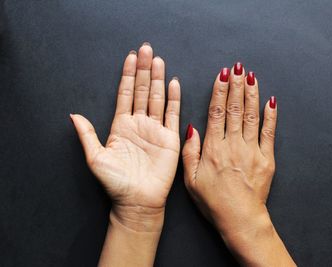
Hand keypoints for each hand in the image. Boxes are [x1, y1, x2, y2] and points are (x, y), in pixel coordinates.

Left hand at [71, 43, 180, 229]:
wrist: (137, 201)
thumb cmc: (116, 183)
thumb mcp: (96, 157)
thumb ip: (87, 134)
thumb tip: (73, 115)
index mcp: (121, 126)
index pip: (125, 94)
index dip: (127, 75)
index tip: (130, 57)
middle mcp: (139, 124)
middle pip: (142, 91)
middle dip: (144, 70)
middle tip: (146, 49)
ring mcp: (155, 129)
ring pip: (157, 98)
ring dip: (157, 79)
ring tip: (158, 60)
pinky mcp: (170, 138)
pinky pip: (173, 114)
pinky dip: (174, 98)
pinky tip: (173, 83)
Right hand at [182, 63, 294, 265]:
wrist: (240, 219)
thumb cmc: (213, 201)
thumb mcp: (190, 179)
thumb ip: (189, 151)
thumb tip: (191, 127)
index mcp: (213, 148)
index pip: (216, 112)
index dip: (220, 91)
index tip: (222, 75)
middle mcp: (232, 144)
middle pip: (235, 108)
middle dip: (236, 85)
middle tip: (237, 67)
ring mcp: (252, 150)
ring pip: (252, 115)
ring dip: (251, 93)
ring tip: (250, 76)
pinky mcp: (267, 158)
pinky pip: (269, 132)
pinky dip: (270, 116)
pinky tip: (271, 100)